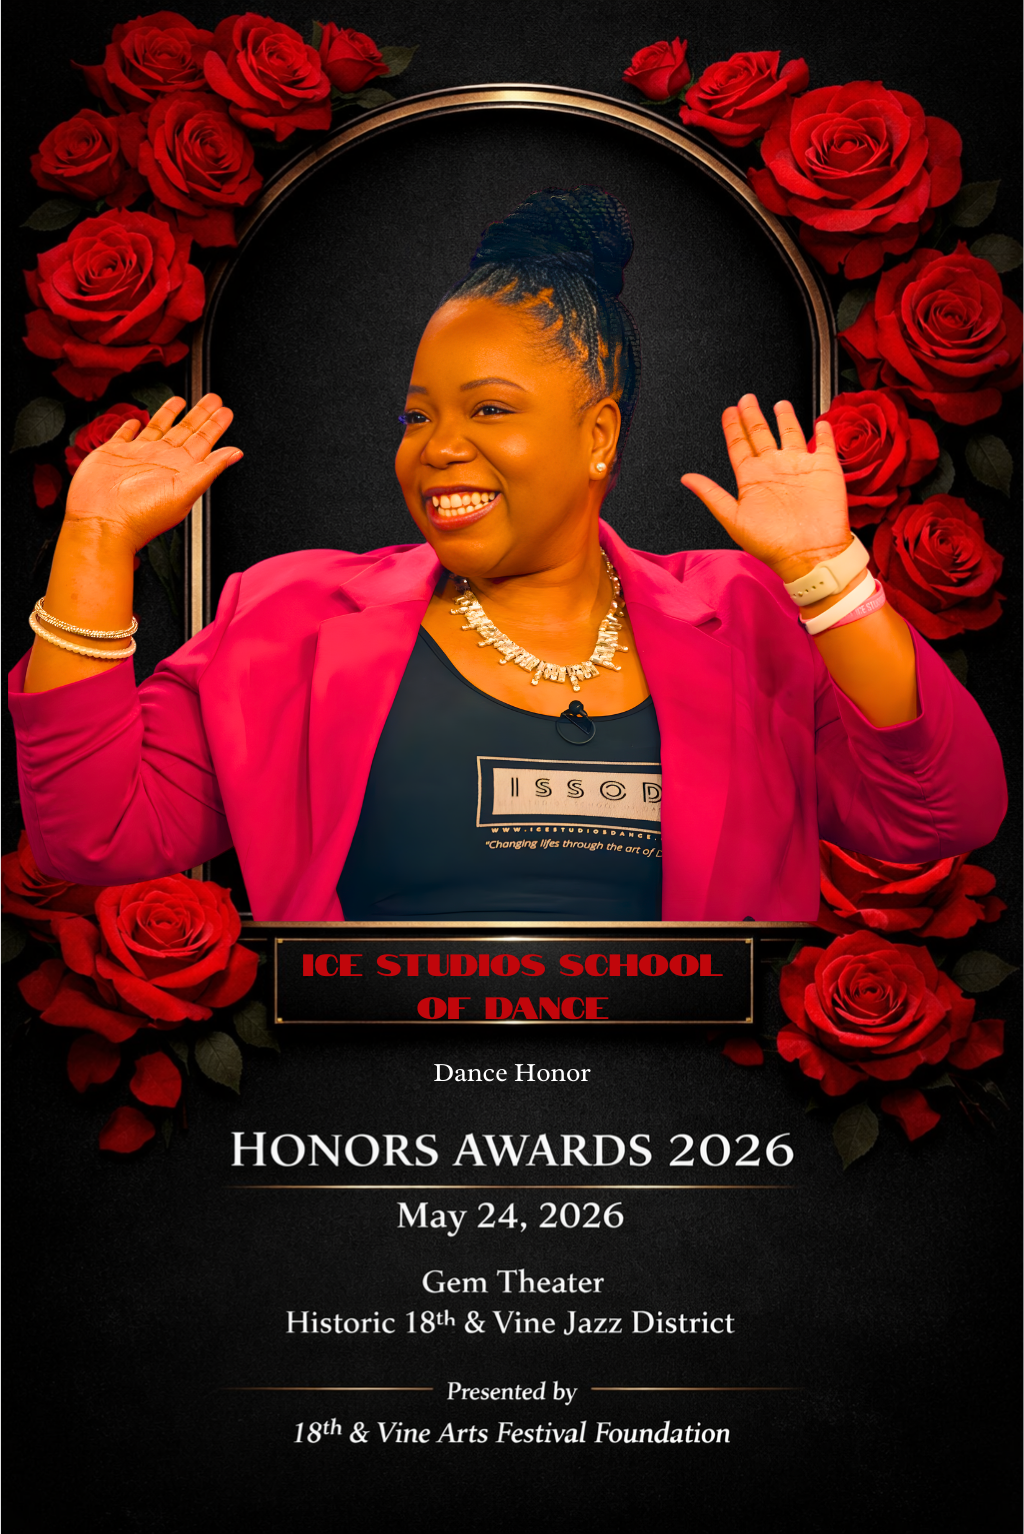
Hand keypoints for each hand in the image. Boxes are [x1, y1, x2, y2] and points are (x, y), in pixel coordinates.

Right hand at [65, 393, 240, 550]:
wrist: (103, 522)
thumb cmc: (143, 515)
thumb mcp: (185, 490)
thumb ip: (210, 468)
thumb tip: (235, 453)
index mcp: (181, 469)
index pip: (203, 441)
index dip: (215, 425)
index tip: (224, 411)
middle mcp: (161, 461)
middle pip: (185, 431)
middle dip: (199, 414)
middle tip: (212, 399)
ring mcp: (137, 456)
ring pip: (157, 428)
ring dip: (169, 414)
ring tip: (181, 400)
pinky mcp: (113, 454)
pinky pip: (125, 435)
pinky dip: (132, 426)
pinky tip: (138, 420)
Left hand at [681, 395, 850, 582]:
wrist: (810, 554)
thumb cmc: (772, 544)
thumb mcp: (734, 519)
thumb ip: (712, 495)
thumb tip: (687, 478)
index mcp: (752, 479)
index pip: (739, 446)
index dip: (733, 428)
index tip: (728, 411)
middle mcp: (774, 470)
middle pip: (761, 435)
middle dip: (753, 416)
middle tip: (746, 399)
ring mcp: (799, 468)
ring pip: (791, 435)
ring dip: (785, 419)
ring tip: (779, 404)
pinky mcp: (824, 469)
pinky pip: (824, 445)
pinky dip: (824, 432)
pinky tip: (821, 423)